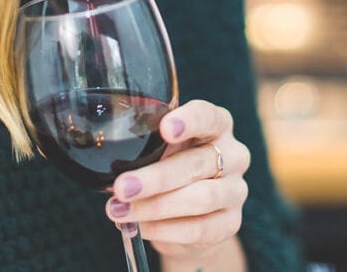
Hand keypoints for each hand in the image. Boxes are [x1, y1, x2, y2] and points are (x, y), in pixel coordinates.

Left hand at [104, 99, 250, 265]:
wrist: (191, 213)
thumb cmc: (170, 165)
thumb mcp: (160, 147)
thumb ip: (147, 144)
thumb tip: (110, 157)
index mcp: (217, 125)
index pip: (208, 116)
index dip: (189, 121)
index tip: (165, 129)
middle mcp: (234, 154)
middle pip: (199, 163)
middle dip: (156, 177)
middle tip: (122, 186)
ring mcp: (236, 190)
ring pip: (200, 198)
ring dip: (155, 206)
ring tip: (121, 211)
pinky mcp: (231, 223)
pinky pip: (199, 229)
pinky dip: (165, 229)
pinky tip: (141, 227)